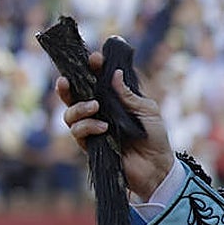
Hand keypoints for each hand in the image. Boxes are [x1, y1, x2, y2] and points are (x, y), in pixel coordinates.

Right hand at [57, 51, 174, 199]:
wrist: (157, 166)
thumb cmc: (155, 137)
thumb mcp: (148, 111)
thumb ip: (130, 95)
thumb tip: (114, 73)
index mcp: (113, 100)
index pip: (96, 80)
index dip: (92, 68)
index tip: (94, 58)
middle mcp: (99, 112)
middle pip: (73, 95)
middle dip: (67, 85)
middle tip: (66, 80)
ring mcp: (92, 128)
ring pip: (70, 113)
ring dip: (79, 108)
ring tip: (95, 107)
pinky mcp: (90, 145)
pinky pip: (78, 132)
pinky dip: (87, 127)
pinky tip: (103, 128)